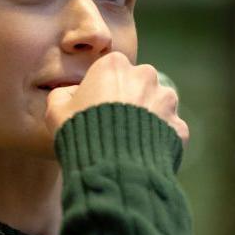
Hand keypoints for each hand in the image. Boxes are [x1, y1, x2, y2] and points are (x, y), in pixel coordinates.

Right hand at [45, 52, 188, 143]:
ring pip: (158, 105)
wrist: (111, 168)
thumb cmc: (80, 134)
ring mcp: (166, 101)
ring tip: (129, 143)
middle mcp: (145, 76)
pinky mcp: (178, 126)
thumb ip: (62, 95)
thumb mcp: (55, 111)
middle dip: (129, 100)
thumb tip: (72, 93)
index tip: (96, 109)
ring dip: (147, 119)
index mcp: (115, 65)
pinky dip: (160, 140)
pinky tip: (143, 154)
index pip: (111, 71)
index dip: (102, 90)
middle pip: (138, 84)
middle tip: (114, 126)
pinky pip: (168, 131)